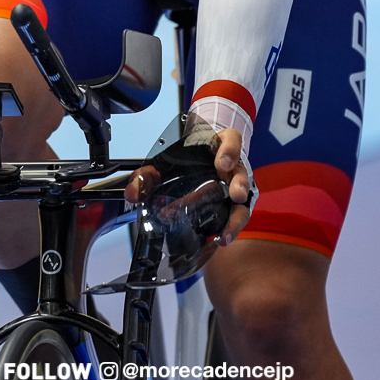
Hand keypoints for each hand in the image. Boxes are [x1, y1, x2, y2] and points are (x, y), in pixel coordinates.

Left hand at [123, 121, 254, 246]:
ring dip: (237, 216)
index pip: (231, 140)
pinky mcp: (236, 203)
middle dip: (239, 184)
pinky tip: (221, 238)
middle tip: (235, 195)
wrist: (199, 160)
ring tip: (226, 232)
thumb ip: (148, 175)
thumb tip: (134, 193)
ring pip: (245, 199)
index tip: (222, 164)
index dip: (229, 151)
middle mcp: (233, 165)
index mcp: (219, 145)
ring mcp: (237, 185)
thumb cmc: (187, 160)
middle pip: (241, 173)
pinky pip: (239, 215)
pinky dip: (231, 228)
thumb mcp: (166, 160)